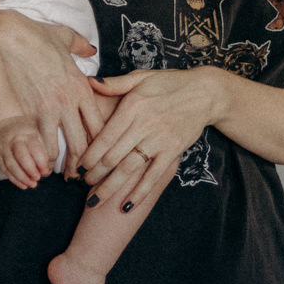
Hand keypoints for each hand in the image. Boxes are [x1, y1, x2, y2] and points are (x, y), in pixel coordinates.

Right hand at [0, 11, 108, 165]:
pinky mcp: (24, 113)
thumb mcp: (63, 37)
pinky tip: (32, 161)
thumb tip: (90, 49)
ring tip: (52, 172)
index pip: (98, 127)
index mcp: (80, 86)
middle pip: (81, 145)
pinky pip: (34, 144)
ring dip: (54, 164)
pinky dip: (34, 156)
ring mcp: (45, 109)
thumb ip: (80, 46)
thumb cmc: (32, 34)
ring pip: (57, 150)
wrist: (3, 34)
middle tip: (76, 176)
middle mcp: (67, 102)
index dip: (98, 146)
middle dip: (79, 165)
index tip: (94, 156)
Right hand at [0, 115, 52, 189]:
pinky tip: (23, 185)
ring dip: (23, 178)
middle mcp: (13, 140)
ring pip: (11, 166)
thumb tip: (51, 166)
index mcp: (26, 133)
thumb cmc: (25, 129)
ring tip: (32, 184)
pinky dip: (14, 180)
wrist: (2, 122)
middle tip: (38, 178)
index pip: (34, 148)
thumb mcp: (36, 130)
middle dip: (31, 170)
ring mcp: (3, 148)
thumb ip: (44, 145)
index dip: (41, 162)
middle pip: (21, 157)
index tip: (46, 171)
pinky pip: (5, 170)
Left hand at [77, 68, 220, 210]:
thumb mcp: (141, 77)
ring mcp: (159, 140)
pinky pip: (153, 176)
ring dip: (110, 187)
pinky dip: (140, 193)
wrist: (206, 93)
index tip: (77, 167)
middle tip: (80, 185)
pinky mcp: (173, 151)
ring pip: (129, 169)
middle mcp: (144, 125)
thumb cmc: (171, 83)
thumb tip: (88, 83)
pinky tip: (126, 206)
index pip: (105, 136)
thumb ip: (114, 83)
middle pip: (113, 156)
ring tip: (94, 201)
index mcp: (133, 106)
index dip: (89, 155)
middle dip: (94, 174)